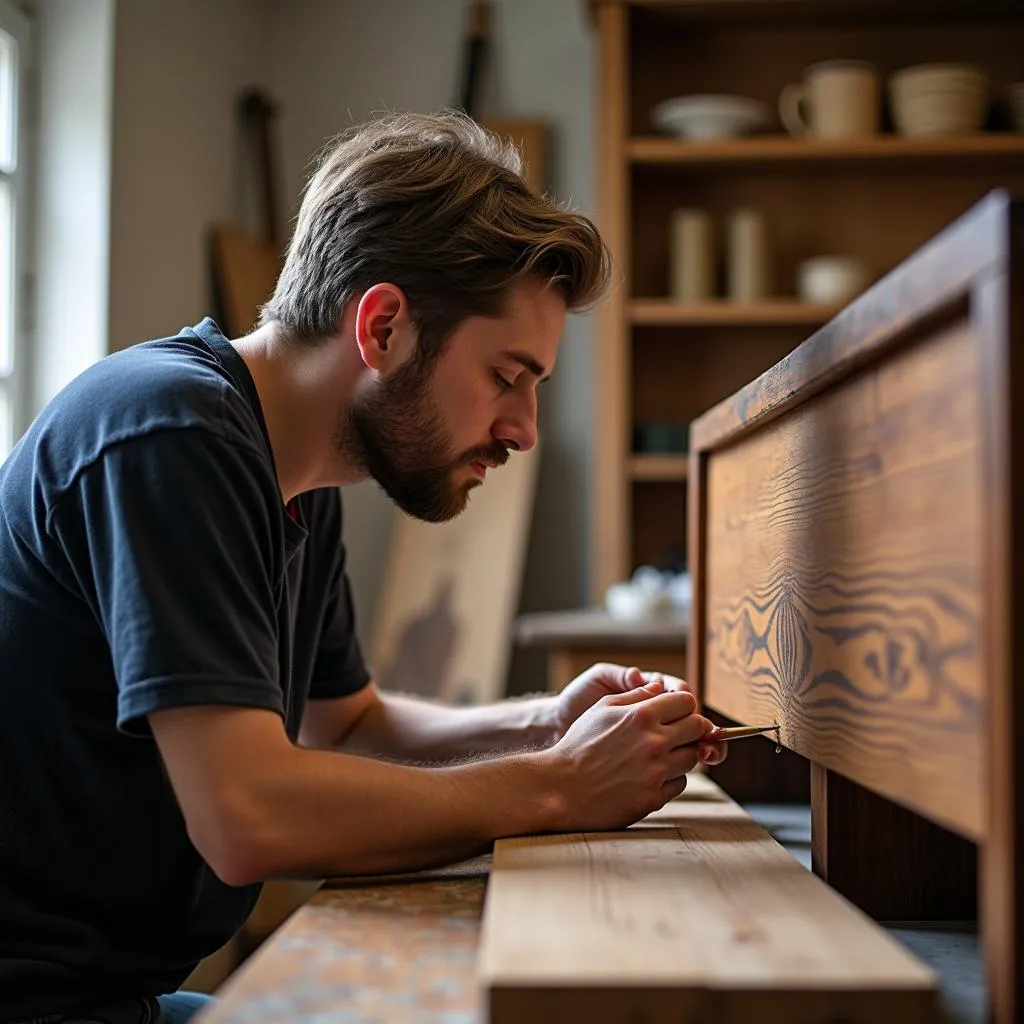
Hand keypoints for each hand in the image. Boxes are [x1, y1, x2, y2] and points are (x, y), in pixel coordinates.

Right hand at [544, 681, 709, 830]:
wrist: (562, 787)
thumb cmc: (579, 745)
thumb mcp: (602, 709)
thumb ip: (634, 696)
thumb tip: (660, 688)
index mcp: (642, 716)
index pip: (687, 701)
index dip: (683, 705)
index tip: (677, 712)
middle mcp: (654, 742)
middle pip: (699, 728)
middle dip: (691, 728)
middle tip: (677, 733)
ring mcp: (656, 773)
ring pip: (692, 757)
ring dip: (681, 754)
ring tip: (659, 755)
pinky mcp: (654, 798)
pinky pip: (680, 784)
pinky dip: (670, 778)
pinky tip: (651, 775)